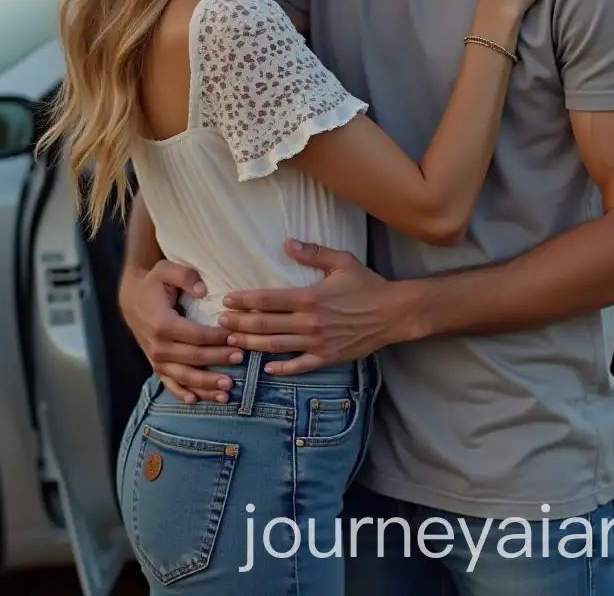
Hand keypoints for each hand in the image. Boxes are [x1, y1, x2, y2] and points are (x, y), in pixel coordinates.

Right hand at [118, 260, 243, 402]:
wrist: (131, 299)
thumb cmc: (153, 283)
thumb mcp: (166, 270)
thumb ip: (185, 276)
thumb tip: (204, 290)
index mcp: (163, 324)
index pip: (196, 335)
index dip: (218, 339)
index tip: (236, 338)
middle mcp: (158, 346)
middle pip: (194, 358)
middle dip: (218, 360)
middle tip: (241, 359)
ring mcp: (156, 359)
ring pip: (184, 377)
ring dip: (206, 385)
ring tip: (227, 390)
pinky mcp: (156, 365)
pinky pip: (169, 383)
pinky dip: (182, 393)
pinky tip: (196, 400)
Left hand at [218, 241, 402, 374]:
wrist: (393, 313)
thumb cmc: (367, 285)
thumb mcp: (342, 261)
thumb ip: (313, 253)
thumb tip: (287, 244)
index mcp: (310, 297)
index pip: (269, 299)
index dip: (245, 300)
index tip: (228, 299)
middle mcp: (310, 322)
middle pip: (266, 325)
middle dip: (240, 323)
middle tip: (220, 323)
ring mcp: (318, 343)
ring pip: (276, 346)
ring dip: (252, 344)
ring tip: (233, 341)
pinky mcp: (327, 358)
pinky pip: (300, 366)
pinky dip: (282, 369)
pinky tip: (267, 369)